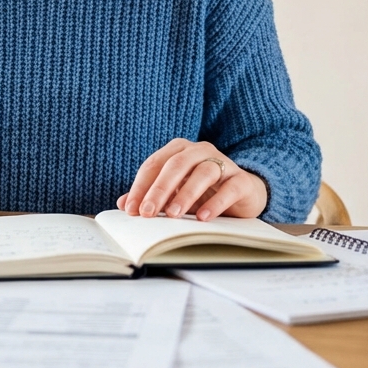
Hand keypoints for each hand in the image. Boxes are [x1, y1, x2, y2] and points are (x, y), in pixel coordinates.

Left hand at [116, 139, 267, 220]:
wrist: (244, 193)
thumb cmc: (203, 191)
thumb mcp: (174, 192)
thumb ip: (151, 195)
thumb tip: (124, 204)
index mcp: (179, 150)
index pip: (154, 164)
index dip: (141, 186)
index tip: (131, 209)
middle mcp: (200, 151)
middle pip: (176, 165)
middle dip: (159, 189)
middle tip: (148, 212)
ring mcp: (223, 163)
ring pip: (203, 172)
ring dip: (185, 194)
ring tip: (173, 215)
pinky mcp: (242, 180)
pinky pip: (229, 188)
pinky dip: (215, 202)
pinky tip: (202, 217)